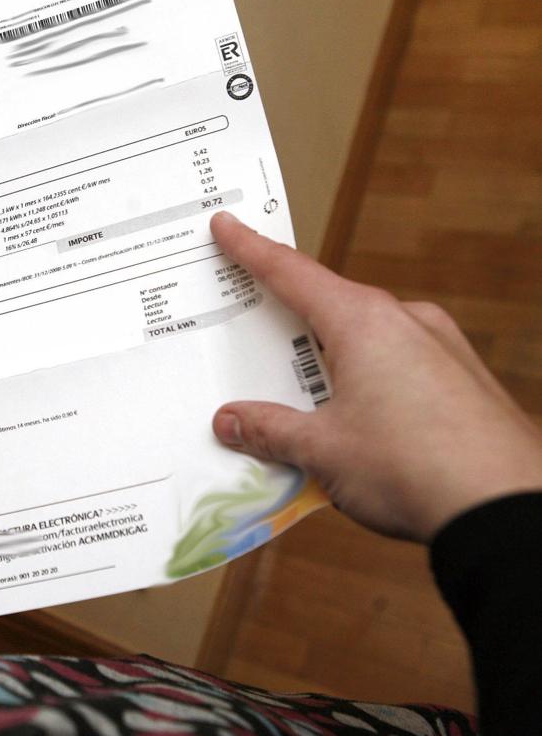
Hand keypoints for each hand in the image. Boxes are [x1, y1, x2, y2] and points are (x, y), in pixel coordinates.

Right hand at [209, 211, 541, 541]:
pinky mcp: (465, 381)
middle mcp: (406, 321)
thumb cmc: (415, 468)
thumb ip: (271, 429)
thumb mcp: (322, 451)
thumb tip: (232, 420)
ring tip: (303, 406)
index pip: (291, 273)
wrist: (509, 509)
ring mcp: (443, 349)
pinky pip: (401, 367)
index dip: (251, 250)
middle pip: (330, 307)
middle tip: (252, 335)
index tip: (227, 226)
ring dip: (330, 363)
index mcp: (363, 322)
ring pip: (367, 340)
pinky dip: (369, 383)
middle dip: (289, 323)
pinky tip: (358, 425)